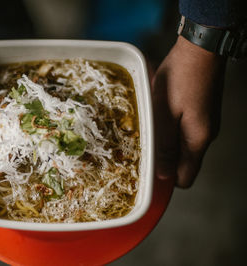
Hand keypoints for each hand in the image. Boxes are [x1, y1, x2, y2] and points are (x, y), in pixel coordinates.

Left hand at [152, 36, 225, 187]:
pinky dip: (169, 129)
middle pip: (182, 162)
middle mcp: (204, 135)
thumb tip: (164, 175)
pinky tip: (155, 117)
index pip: (185, 177)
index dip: (166, 181)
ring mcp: (204, 122)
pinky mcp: (200, 111)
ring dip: (163, 143)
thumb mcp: (165, 113)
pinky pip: (183, 130)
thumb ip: (165, 145)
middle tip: (140, 150)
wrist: (198, 48)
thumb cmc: (181, 77)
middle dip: (161, 161)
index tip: (147, 174)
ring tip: (145, 132)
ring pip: (181, 145)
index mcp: (198, 139)